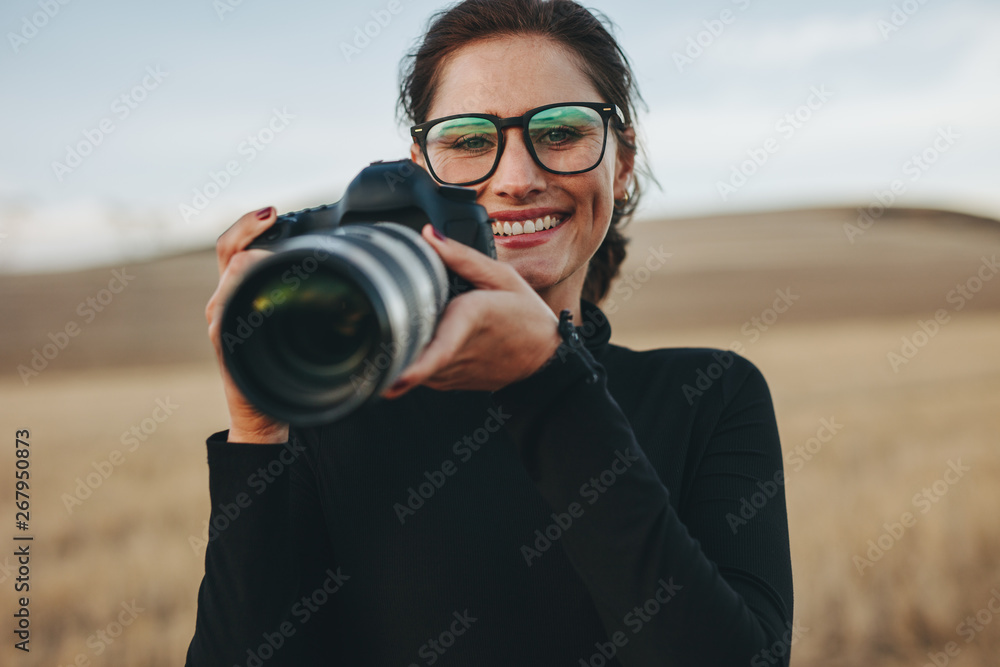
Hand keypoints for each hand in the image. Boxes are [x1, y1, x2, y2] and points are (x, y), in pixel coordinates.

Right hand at [205, 207, 289, 443]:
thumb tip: (332, 269)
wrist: (261, 415)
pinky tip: (270, 290)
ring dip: (257, 259)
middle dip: (251, 230)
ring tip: (280, 255)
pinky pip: (229, 307)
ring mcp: (220, 320)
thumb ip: (295, 298)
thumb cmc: (281, 369)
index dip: (249, 224)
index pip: (233, 246)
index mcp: (239, 293)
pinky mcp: (222, 340)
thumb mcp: (288, 324)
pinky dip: (249, 293)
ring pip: (232, 273)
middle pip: (229, 251)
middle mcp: (224, 301)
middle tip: (274, 217)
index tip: (272, 211)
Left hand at [382, 225, 561, 398]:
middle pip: (410, 352)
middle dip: (391, 340)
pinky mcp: (449, 383)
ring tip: (411, 325)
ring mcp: (452, 373)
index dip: (414, 369)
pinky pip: (419, 370)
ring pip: (411, 363)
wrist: (545, 357)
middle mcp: (458, 352)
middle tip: (375, 325)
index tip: (392, 381)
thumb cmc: (526, 316)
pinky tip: (427, 339)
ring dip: (402, 346)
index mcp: (469, 320)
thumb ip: (461, 256)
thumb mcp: (501, 276)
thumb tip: (428, 235)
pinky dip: (415, 355)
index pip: (438, 352)